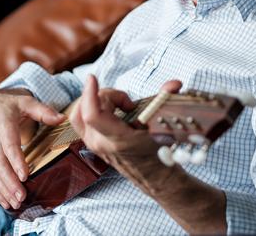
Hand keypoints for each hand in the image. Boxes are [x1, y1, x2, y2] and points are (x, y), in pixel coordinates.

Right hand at [0, 88, 65, 208]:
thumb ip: (44, 111)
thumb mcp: (26, 102)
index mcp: (3, 126)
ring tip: (16, 204)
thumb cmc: (9, 104)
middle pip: (0, 165)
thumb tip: (62, 118)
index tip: (25, 175)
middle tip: (22, 197)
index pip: (9, 146)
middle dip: (10, 183)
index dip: (16, 161)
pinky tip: (5, 203)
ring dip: (4, 190)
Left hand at [70, 76, 225, 233]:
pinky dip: (93, 107)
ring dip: (99, 101)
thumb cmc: (160, 154)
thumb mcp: (163, 127)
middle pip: (88, 107)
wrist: (155, 177)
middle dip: (107, 95)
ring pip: (80, 112)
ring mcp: (93, 144)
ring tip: (121, 107)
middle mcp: (101, 143)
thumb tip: (175, 83)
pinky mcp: (91, 143)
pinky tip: (112, 110)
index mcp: (118, 140)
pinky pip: (81, 119)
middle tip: (128, 103)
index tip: (93, 77)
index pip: (93, 115)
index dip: (90, 93)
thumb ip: (165, 101)